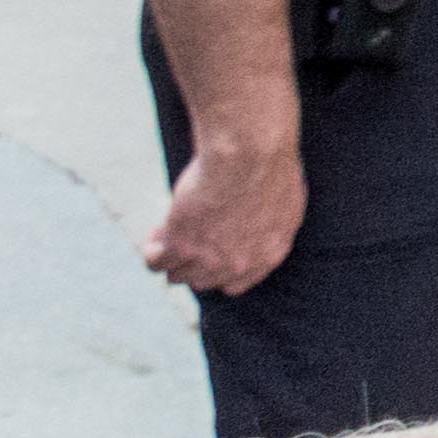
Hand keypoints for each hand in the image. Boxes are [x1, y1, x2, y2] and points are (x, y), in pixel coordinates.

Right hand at [149, 129, 304, 295]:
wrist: (250, 154)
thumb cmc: (270, 163)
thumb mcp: (285, 199)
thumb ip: (270, 223)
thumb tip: (256, 226)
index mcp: (269, 254)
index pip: (236, 283)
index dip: (219, 270)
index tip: (211, 254)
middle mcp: (238, 265)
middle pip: (203, 280)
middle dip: (194, 262)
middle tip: (188, 238)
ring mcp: (207, 259)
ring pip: (177, 274)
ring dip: (171, 257)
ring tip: (168, 233)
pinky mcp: (179, 245)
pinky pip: (155, 262)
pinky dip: (151, 251)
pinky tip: (155, 234)